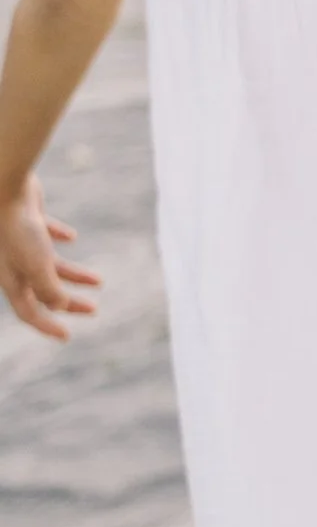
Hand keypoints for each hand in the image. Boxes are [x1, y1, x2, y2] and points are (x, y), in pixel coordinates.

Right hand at [1, 176, 100, 341]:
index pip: (28, 311)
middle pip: (43, 291)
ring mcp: (21, 242)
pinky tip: (70, 238)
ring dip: (73, 275)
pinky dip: (59, 238)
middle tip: (93, 310)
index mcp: (12, 280)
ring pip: (49, 265)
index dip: (46, 326)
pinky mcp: (29, 220)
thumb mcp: (37, 264)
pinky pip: (45, 234)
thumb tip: (59, 306)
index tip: (67, 336)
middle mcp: (14, 264)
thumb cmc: (19, 229)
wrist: (6, 190)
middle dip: (68, 303)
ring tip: (98, 282)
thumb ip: (47, 287)